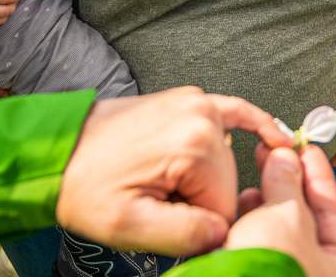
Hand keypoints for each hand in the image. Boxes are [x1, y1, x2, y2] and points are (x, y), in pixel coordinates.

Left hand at [56, 87, 294, 256]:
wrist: (56, 151)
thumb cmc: (84, 187)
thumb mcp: (129, 226)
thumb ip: (186, 234)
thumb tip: (223, 232)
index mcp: (194, 146)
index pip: (222, 209)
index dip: (195, 225)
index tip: (161, 220)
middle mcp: (203, 117)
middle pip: (224, 185)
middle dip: (195, 203)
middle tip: (152, 202)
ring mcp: (198, 104)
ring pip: (223, 164)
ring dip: (199, 182)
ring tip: (159, 182)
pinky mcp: (190, 101)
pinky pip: (238, 111)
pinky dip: (259, 124)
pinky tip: (279, 139)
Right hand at [222, 144, 335, 276]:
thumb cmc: (268, 273)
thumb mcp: (284, 216)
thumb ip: (287, 183)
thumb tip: (285, 159)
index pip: (335, 209)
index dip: (319, 175)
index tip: (307, 150)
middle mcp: (312, 274)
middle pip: (303, 217)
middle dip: (288, 183)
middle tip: (276, 153)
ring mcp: (281, 275)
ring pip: (275, 229)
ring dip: (265, 201)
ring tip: (254, 181)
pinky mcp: (251, 273)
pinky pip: (254, 242)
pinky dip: (247, 221)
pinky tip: (238, 206)